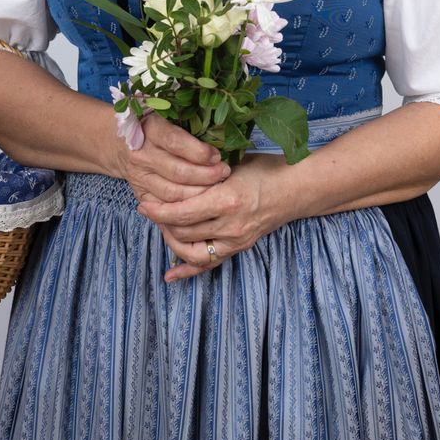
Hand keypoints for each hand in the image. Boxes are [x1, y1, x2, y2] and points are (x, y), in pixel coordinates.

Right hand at [108, 112, 230, 203]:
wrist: (121, 145)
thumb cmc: (155, 128)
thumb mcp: (168, 116)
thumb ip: (189, 124)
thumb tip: (221, 135)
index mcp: (149, 129)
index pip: (175, 142)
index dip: (199, 151)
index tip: (217, 155)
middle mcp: (141, 154)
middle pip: (177, 171)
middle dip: (206, 175)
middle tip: (224, 172)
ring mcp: (139, 177)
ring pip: (173, 193)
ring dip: (199, 194)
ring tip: (217, 188)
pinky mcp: (141, 195)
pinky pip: (165, 208)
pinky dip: (185, 209)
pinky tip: (202, 204)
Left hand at [137, 153, 288, 281]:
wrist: (296, 188)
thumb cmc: (265, 169)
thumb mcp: (232, 164)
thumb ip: (204, 173)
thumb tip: (172, 173)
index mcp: (226, 199)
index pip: (182, 212)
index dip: (158, 211)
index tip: (144, 203)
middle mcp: (230, 225)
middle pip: (183, 233)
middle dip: (162, 223)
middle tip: (152, 210)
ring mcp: (236, 240)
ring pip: (193, 253)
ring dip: (173, 243)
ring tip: (164, 229)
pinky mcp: (240, 248)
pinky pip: (210, 264)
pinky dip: (188, 271)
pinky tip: (171, 275)